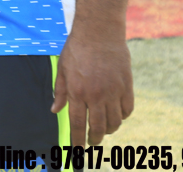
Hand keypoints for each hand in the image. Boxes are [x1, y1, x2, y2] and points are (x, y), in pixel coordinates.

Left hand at [52, 26, 134, 145]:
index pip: (77, 124)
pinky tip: (117, 114)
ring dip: (109, 129)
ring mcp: (113, 91)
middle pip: (97, 127)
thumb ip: (60, 91)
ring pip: (115, 122)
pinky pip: (127, 109)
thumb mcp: (62, 68)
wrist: (99, 31)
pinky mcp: (126, 86)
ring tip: (104, 128)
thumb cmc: (77, 48)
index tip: (78, 151)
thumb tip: (54, 110)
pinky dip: (123, 116)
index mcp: (77, 91)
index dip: (78, 140)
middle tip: (92, 141)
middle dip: (94, 139)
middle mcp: (95, 95)